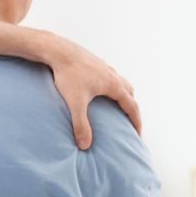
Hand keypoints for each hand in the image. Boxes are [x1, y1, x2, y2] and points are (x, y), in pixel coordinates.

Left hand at [47, 34, 140, 149]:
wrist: (57, 51)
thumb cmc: (67, 75)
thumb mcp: (75, 103)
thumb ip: (81, 125)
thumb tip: (85, 145)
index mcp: (113, 85)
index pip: (132, 107)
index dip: (136, 122)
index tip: (138, 134)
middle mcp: (112, 75)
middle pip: (129, 93)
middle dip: (131, 108)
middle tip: (129, 121)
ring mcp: (104, 67)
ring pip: (120, 82)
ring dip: (122, 95)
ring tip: (116, 106)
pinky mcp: (94, 63)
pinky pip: (108, 76)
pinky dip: (110, 87)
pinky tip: (98, 92)